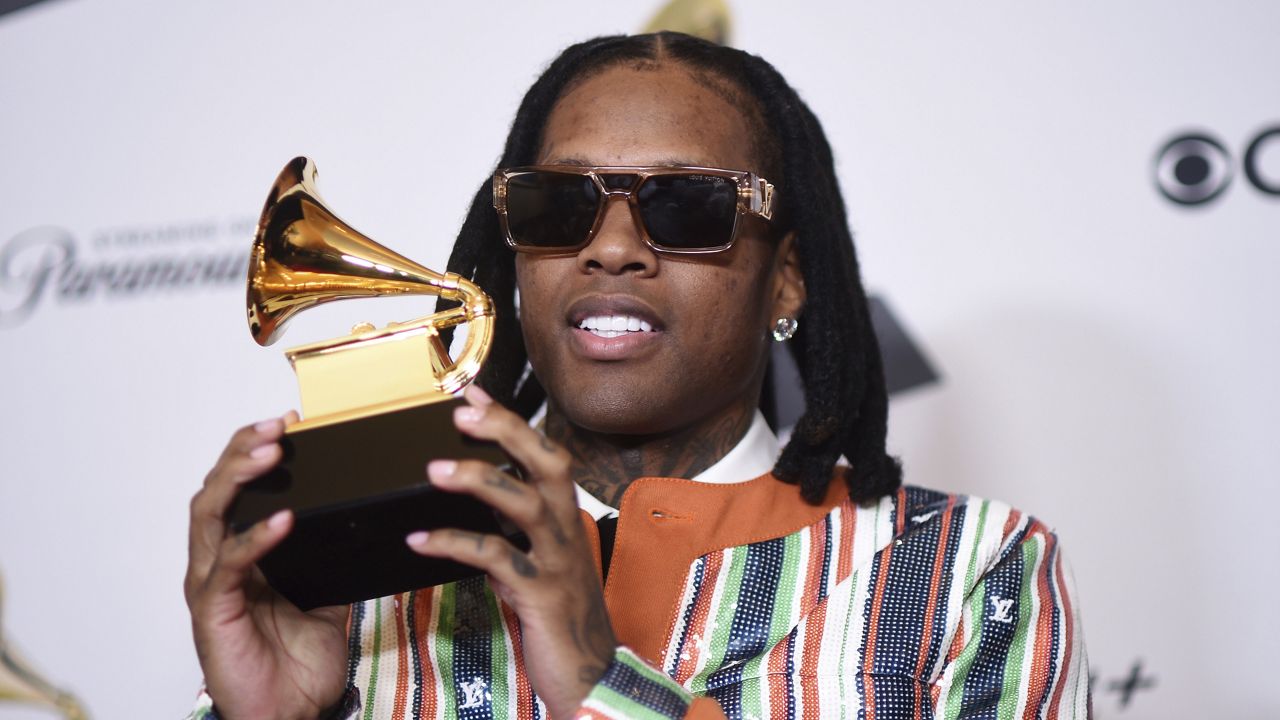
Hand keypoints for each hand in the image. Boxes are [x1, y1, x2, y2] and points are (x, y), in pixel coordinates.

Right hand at [185, 413, 349, 719]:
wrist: (290, 714)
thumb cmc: (298, 663)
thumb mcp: (329, 596)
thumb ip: (335, 556)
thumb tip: (367, 519)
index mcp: (244, 552)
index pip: (241, 487)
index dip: (258, 449)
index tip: (293, 421)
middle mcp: (219, 560)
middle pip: (217, 488)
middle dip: (243, 450)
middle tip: (278, 425)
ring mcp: (212, 583)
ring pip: (209, 514)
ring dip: (237, 478)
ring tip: (269, 452)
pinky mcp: (213, 611)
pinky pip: (229, 566)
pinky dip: (254, 539)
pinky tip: (282, 521)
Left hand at [407, 386, 615, 719]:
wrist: (591, 673)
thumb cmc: (561, 617)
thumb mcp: (538, 565)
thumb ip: (514, 534)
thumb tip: (479, 508)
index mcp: (564, 518)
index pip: (543, 454)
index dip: (510, 422)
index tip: (474, 394)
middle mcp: (565, 529)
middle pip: (545, 461)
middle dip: (507, 431)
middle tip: (463, 412)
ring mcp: (556, 559)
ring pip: (522, 502)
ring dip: (477, 479)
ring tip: (433, 469)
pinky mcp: (540, 591)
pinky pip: (494, 557)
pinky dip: (453, 543)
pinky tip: (419, 540)